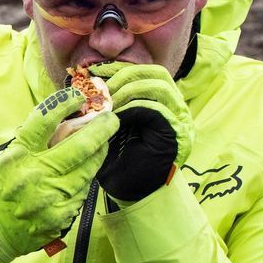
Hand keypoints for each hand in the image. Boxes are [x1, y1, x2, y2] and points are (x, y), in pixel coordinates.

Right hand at [0, 80, 117, 262]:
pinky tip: (83, 173)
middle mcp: (34, 176)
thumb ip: (30, 143)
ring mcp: (50, 198)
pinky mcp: (60, 216)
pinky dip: (84, 178)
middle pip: (78, 145)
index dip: (65, 102)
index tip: (78, 96)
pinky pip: (81, 191)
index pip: (45, 120)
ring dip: (98, 152)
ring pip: (88, 169)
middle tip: (111, 119)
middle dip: (101, 128)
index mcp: (16, 157)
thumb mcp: (2, 160)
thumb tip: (63, 122)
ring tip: (102, 143)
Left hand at [97, 63, 192, 202]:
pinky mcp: (175, 134)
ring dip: (128, 90)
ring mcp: (179, 120)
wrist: (133, 194)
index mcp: (160, 103)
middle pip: (157, 72)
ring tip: (109, 103)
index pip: (147, 71)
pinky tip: (116, 118)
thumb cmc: (119, 162)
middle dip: (125, 76)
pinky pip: (156, 109)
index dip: (121, 68)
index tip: (96, 72)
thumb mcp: (110, 126)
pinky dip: (132, 108)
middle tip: (103, 89)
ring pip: (159, 86)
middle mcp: (174, 108)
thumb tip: (84, 82)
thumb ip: (107, 105)